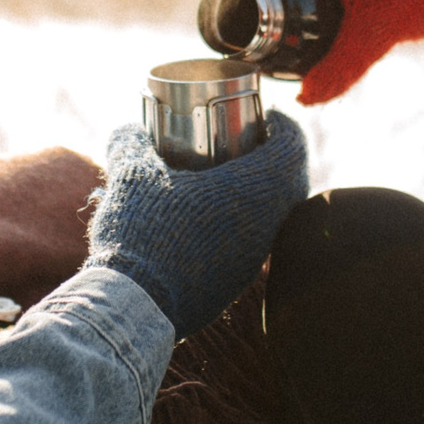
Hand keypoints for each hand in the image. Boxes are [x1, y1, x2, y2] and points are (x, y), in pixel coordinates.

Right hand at [86, 115, 310, 338]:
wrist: (136, 305)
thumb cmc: (142, 232)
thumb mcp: (132, 175)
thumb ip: (131, 144)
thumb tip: (130, 131)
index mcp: (252, 190)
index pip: (294, 147)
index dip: (284, 126)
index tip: (264, 118)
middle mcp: (265, 225)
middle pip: (290, 182)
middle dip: (274, 160)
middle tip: (246, 146)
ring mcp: (254, 258)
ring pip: (273, 217)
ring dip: (255, 195)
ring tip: (220, 182)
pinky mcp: (237, 282)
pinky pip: (252, 244)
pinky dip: (239, 226)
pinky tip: (204, 222)